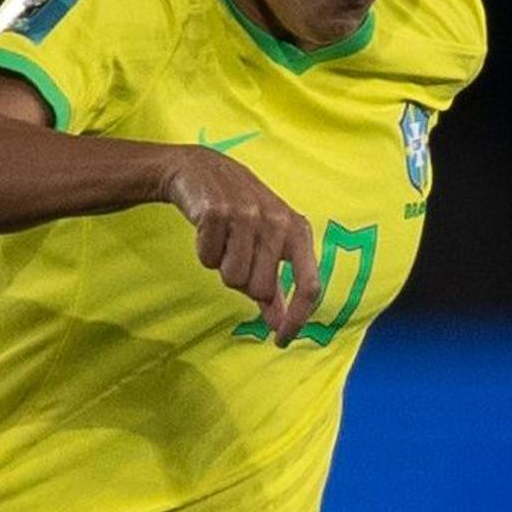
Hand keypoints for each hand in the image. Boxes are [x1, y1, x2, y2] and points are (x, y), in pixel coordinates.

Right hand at [160, 146, 321, 343]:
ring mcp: (247, 216)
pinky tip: (208, 231)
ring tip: (223, 240)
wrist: (201, 171)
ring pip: (232, 278)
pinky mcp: (216, 213)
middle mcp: (278, 223)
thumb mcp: (267, 242)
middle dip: (242, 282)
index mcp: (298, 231)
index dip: (297, 318)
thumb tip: (280, 324)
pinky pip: (208, 259)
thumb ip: (276, 285)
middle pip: (260, 289)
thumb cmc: (240, 212)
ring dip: (221, 266)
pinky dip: (204, 252)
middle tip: (235, 255)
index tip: (280, 340)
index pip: (310, 286)